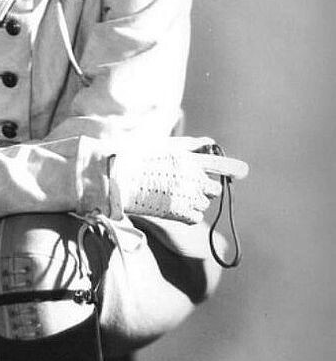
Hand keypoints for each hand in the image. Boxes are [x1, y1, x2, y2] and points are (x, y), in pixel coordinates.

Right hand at [110, 137, 248, 223]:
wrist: (117, 182)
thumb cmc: (136, 162)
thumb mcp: (164, 146)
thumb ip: (190, 145)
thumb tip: (210, 142)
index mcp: (188, 158)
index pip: (217, 162)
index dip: (232, 168)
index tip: (243, 172)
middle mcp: (192, 176)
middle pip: (214, 188)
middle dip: (204, 189)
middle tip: (185, 188)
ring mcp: (187, 195)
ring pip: (205, 203)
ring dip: (195, 202)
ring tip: (172, 197)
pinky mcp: (181, 212)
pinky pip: (196, 217)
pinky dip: (188, 215)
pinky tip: (173, 208)